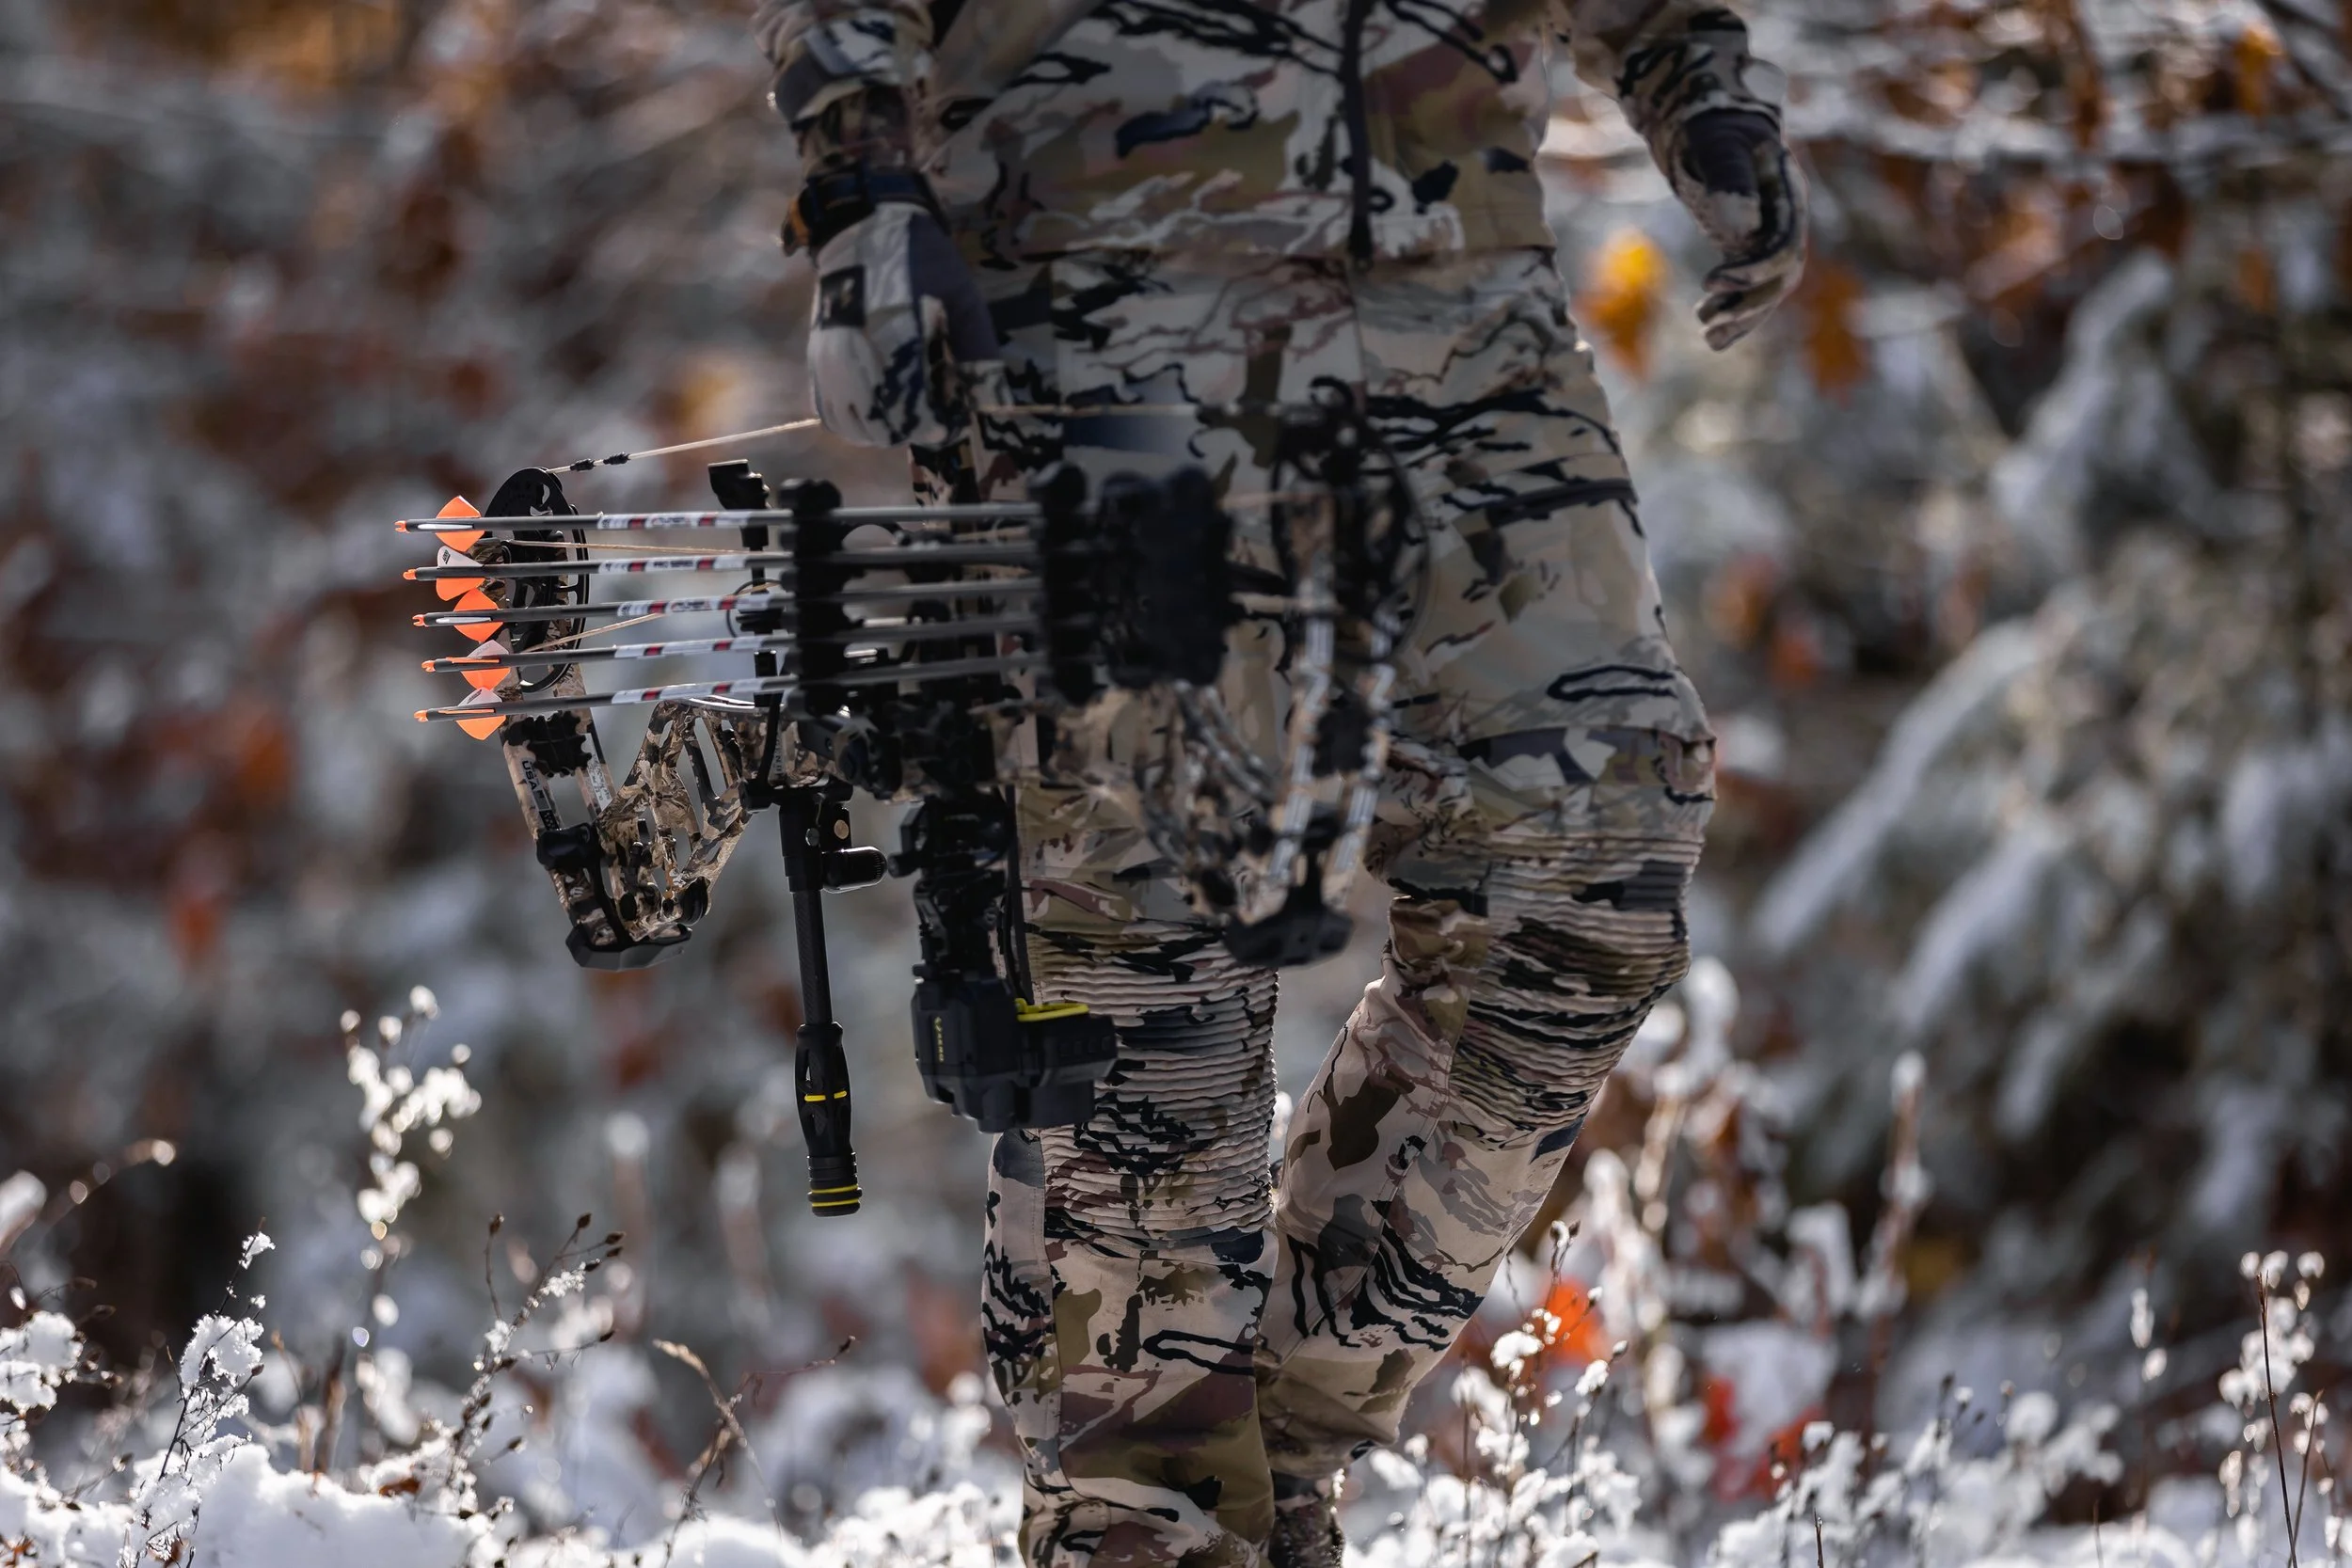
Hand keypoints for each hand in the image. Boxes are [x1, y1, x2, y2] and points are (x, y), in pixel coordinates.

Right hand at [806, 200, 999, 447]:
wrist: (863, 227)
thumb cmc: (922, 259)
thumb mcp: (961, 298)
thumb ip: (977, 351)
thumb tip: (993, 403)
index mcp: (898, 339)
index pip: (917, 411)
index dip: (939, 426)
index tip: (953, 421)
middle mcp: (858, 355)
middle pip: (885, 428)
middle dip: (913, 429)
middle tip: (933, 414)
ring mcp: (831, 359)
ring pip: (855, 427)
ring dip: (883, 430)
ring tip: (907, 413)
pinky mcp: (817, 358)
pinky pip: (830, 411)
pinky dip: (854, 422)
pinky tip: (876, 411)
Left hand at [1670, 110, 1807, 350]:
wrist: (1712, 122)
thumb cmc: (1712, 128)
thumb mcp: (1717, 147)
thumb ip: (1730, 180)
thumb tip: (1744, 226)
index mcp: (1787, 196)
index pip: (1782, 247)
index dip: (1752, 272)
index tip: (1710, 282)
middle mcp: (1786, 219)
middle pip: (1781, 275)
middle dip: (1747, 303)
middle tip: (1706, 323)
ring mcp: (1772, 233)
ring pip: (1768, 287)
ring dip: (1741, 315)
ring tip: (1708, 336)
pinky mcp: (1751, 245)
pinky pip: (1752, 286)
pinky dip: (1735, 311)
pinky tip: (1713, 335)